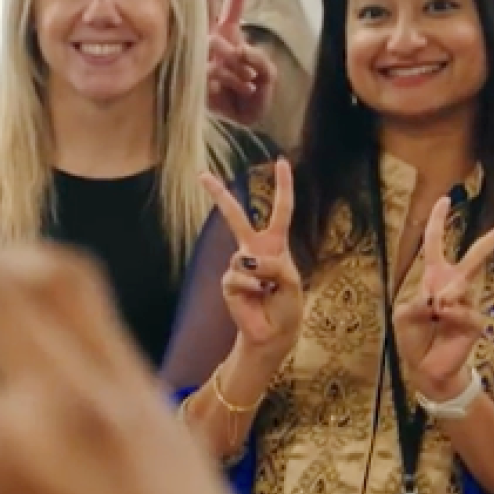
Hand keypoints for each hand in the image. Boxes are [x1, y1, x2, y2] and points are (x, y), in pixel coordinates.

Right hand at [202, 159, 303, 364]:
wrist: (274, 332)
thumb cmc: (287, 305)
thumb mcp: (291, 281)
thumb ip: (274, 266)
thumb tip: (246, 261)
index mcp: (275, 244)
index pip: (281, 210)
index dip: (283, 186)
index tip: (282, 161)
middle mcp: (255, 250)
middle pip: (236, 216)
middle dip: (220, 195)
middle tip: (202, 174)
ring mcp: (239, 265)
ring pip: (243, 257)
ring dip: (260, 274)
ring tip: (268, 290)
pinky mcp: (228, 282)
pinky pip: (237, 276)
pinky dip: (250, 287)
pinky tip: (257, 296)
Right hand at [205, 0, 275, 124]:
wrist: (242, 125)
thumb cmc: (253, 98)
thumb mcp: (268, 77)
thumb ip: (260, 60)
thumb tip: (237, 50)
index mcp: (231, 33)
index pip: (234, 1)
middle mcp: (213, 38)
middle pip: (205, 6)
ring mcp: (201, 54)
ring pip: (216, 44)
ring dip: (237, 65)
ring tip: (248, 84)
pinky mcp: (195, 72)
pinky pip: (214, 67)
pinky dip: (231, 80)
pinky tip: (237, 90)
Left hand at [390, 197, 493, 399]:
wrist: (425, 368)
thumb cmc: (414, 338)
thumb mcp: (404, 314)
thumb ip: (419, 300)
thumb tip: (445, 298)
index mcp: (434, 277)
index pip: (436, 243)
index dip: (439, 221)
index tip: (445, 199)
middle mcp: (454, 285)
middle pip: (477, 254)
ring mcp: (468, 302)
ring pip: (461, 286)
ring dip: (444, 298)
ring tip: (434, 315)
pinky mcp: (475, 322)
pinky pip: (464, 310)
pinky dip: (450, 315)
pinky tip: (444, 322)